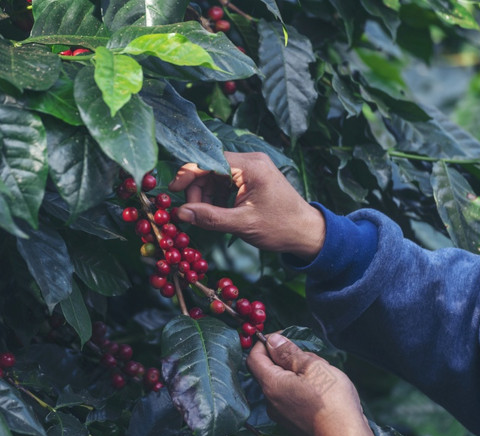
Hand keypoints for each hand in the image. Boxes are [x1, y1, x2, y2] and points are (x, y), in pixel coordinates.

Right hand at [168, 152, 324, 260]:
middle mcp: (251, 160)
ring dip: (205, 193)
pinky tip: (217, 211)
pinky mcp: (252, 176)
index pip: (209, 160)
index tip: (173, 192)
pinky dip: (216, 195)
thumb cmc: (280, 228)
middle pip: (210, 166)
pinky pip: (225, 180)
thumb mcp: (243, 224)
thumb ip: (210, 217)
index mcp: (251, 166)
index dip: (187, 174)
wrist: (307, 232)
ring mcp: (252, 167)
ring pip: (215, 174)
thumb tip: (180, 213)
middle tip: (192, 213)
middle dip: (197, 188)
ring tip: (206, 216)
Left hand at [246, 334, 375, 435]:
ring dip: (297, 374)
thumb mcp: (312, 366)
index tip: (281, 337)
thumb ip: (288, 352)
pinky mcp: (293, 423)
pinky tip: (322, 390)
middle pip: (269, 370)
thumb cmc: (331, 400)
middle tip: (311, 358)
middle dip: (287, 358)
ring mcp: (281, 414)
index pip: (254, 358)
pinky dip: (301, 389)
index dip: (264, 343)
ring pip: (282, 384)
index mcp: (271, 385)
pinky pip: (290, 398)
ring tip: (321, 375)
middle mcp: (270, 401)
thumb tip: (272, 340)